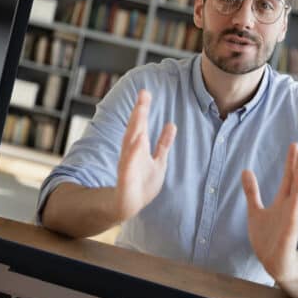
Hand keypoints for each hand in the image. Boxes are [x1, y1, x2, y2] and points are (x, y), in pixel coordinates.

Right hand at [114, 90, 175, 221]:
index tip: (145, 92)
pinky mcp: (126, 179)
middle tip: (143, 94)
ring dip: (135, 127)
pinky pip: (129, 165)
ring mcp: (127, 165)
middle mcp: (131, 153)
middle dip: (138, 112)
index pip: (140, 124)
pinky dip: (133, 153)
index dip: (142, 108)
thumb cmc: (142, 183)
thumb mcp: (158, 161)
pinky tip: (139, 140)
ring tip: (140, 111)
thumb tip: (172, 124)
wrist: (128, 205)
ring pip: (130, 143)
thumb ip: (163, 144)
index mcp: (138, 148)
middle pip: (134, 129)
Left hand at [241, 143, 297, 285]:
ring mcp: (292, 222)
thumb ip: (252, 192)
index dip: (292, 162)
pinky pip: (294, 222)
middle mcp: (291, 209)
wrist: (273, 262)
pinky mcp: (289, 236)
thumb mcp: (255, 210)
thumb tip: (246, 170)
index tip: (295, 145)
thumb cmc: (267, 237)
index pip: (290, 178)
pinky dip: (296, 210)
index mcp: (283, 202)